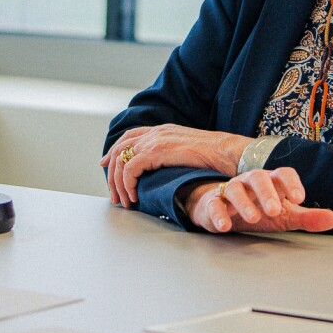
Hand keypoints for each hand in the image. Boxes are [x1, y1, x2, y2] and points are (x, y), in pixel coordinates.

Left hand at [100, 124, 250, 206]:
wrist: (227, 151)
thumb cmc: (215, 156)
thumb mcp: (189, 151)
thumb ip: (174, 154)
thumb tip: (165, 169)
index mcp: (163, 130)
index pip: (129, 136)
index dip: (115, 150)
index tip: (106, 164)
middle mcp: (155, 133)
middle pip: (120, 149)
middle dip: (112, 174)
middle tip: (114, 195)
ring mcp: (154, 140)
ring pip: (121, 160)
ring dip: (118, 184)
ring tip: (124, 202)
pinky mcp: (156, 151)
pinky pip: (130, 169)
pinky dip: (128, 185)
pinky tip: (134, 198)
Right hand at [185, 167, 332, 233]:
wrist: (228, 212)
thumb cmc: (261, 211)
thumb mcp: (286, 216)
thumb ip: (308, 217)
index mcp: (272, 181)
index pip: (284, 174)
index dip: (291, 183)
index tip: (298, 197)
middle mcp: (251, 182)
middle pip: (258, 178)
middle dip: (267, 193)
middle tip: (275, 210)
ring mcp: (232, 190)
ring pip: (235, 188)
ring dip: (244, 203)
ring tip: (253, 218)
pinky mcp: (214, 203)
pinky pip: (214, 204)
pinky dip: (218, 214)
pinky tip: (225, 226)